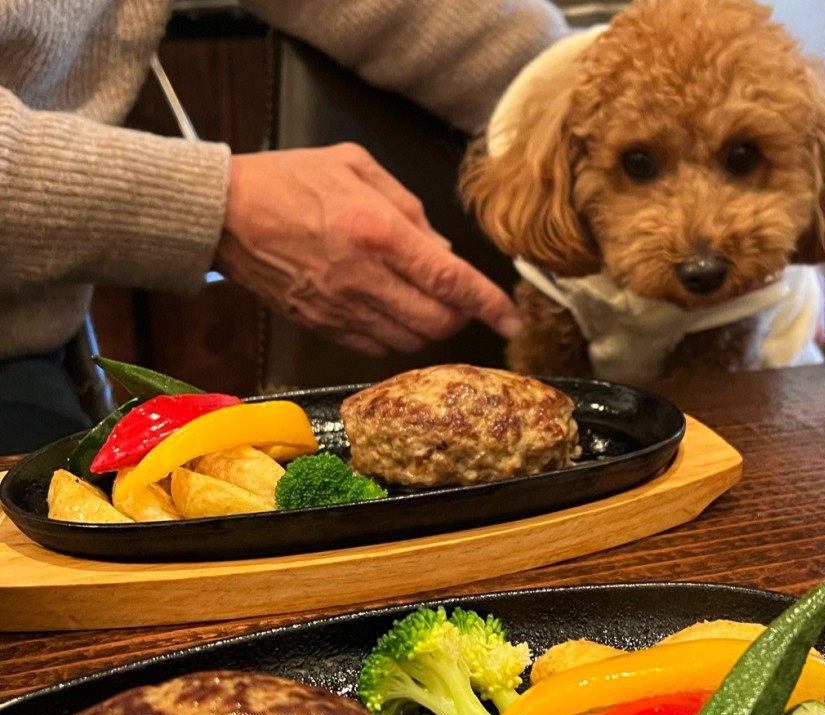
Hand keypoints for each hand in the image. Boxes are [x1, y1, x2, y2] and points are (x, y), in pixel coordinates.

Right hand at [213, 143, 522, 356]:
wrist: (224, 214)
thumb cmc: (288, 180)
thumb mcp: (356, 166)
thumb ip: (409, 207)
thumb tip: (441, 251)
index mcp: (377, 232)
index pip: (451, 281)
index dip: (489, 305)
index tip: (510, 320)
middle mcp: (364, 278)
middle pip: (437, 322)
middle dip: (460, 317)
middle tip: (460, 300)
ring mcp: (342, 309)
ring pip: (410, 341)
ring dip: (429, 327)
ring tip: (422, 302)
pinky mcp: (323, 326)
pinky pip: (376, 348)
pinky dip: (396, 336)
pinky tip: (391, 312)